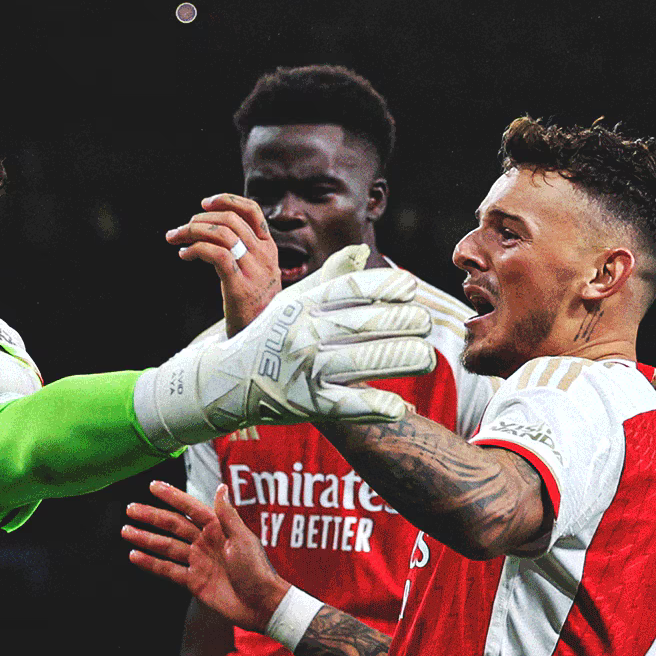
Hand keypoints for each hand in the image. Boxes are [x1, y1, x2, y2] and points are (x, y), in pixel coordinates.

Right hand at [125, 482, 287, 630]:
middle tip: (131, 509)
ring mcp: (198, 561)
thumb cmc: (258, 570)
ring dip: (146, 538)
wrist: (261, 605)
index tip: (153, 486)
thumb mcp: (243, 539)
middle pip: (173, 525)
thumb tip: (221, 487)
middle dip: (151, 516)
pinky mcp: (194, 581)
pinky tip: (136, 556)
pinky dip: (151, 563)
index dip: (172, 496)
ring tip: (126, 531)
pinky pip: (168, 570)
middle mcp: (205, 542)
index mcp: (218, 528)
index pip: (190, 507)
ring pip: (167, 546)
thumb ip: (227, 515)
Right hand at [136, 267, 434, 449]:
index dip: (387, 287)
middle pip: (367, 324)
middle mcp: (305, 334)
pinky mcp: (309, 405)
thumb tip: (361, 250)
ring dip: (403, 358)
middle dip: (405, 322)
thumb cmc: (271, 337)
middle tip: (425, 323)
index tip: (410, 287)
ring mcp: (307, 370)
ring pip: (365, 362)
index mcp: (305, 305)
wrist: (230, 381)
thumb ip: (330, 277)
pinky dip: (377, 406)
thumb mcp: (293, 302)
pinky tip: (401, 406)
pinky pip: (349, 405)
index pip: (353, 290)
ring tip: (425, 357)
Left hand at [165, 194, 280, 336]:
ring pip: (222, 234)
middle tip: (179, 230)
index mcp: (270, 249)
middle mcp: (265, 256)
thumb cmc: (254, 308)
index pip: (252, 211)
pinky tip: (184, 255)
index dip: (227, 200)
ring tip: (176, 240)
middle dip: (199, 220)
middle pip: (230, 220)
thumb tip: (212, 233)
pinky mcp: (241, 287)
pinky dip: (196, 250)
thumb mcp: (256, 275)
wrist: (263, 340)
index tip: (204, 203)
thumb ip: (243, 253)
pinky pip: (217, 255)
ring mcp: (255, 271)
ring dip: (193, 232)